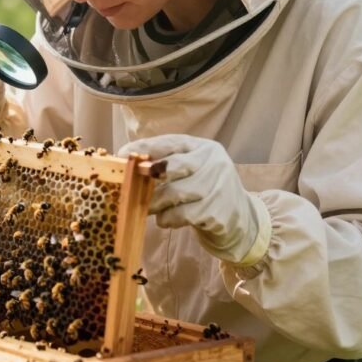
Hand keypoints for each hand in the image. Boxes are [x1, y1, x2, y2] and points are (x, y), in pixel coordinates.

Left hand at [118, 134, 270, 265]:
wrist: (240, 219)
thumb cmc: (204, 191)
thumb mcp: (191, 170)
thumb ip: (165, 163)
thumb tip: (126, 162)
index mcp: (203, 148)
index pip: (170, 142)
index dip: (144, 148)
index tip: (122, 155)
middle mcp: (214, 163)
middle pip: (172, 167)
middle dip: (147, 178)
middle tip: (131, 187)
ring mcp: (219, 187)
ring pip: (174, 193)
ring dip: (155, 203)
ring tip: (149, 208)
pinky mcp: (219, 212)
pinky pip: (182, 215)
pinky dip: (168, 218)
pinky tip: (166, 219)